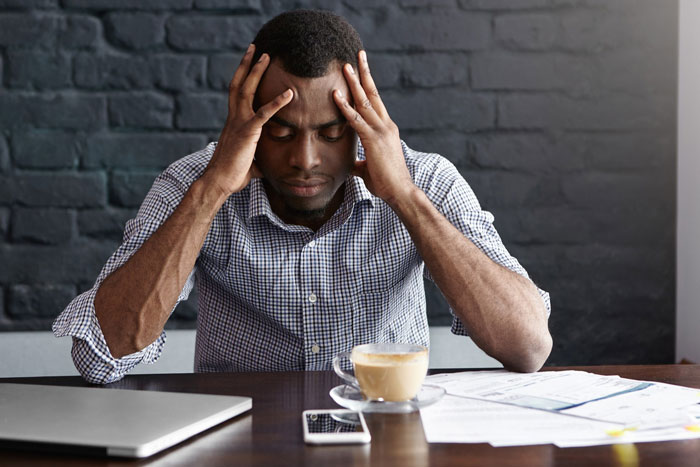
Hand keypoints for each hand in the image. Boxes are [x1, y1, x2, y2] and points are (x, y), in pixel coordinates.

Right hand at [203, 44, 292, 196]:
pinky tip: (290, 94)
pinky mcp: (248, 132)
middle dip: (247, 65)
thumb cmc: (231, 175)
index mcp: (233, 123)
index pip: (237, 94)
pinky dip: (277, 103)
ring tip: (266, 56)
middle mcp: (233, 118)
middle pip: (239, 84)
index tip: (248, 64)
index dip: (243, 77)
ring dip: (256, 71)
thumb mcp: (247, 164)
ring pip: (247, 90)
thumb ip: (255, 160)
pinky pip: (264, 113)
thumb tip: (260, 167)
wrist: (219, 182)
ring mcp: (239, 123)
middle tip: (255, 48)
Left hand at [333, 50, 414, 205]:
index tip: (361, 71)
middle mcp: (386, 125)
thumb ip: (361, 162)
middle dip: (364, 74)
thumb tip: (354, 164)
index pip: (375, 102)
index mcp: (387, 129)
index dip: (367, 86)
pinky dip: (344, 105)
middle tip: (357, 55)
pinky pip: (356, 119)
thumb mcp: (370, 169)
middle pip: (373, 93)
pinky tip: (335, 94)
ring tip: (345, 66)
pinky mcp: (373, 140)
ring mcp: (381, 130)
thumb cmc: (387, 183)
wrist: (400, 192)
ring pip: (365, 100)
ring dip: (354, 82)